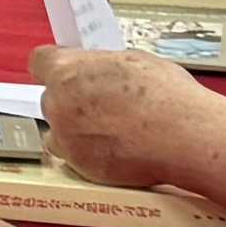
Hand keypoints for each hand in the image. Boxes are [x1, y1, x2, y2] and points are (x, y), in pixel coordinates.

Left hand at [31, 45, 225, 209]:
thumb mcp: (133, 60)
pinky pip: (75, 156)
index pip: (40, 62)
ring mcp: (66, 138)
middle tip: (102, 103)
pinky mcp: (79, 166)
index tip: (63, 70)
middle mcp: (58, 105)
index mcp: (67, 71)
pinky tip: (117, 147)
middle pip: (51, 97)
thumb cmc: (167, 98)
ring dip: (77, 129)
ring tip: (113, 128)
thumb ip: (102, 66)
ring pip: (60, 130)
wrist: (185, 137)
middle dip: (71, 100)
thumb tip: (98, 70)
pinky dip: (90, 153)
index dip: (54, 65)